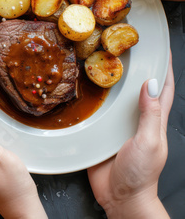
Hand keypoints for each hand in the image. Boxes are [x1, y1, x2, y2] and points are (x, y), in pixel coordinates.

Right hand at [87, 54, 173, 217]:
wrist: (120, 197)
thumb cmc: (140, 174)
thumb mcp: (149, 141)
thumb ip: (150, 114)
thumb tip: (150, 84)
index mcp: (154, 120)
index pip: (163, 88)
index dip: (163, 68)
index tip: (160, 48)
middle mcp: (136, 119)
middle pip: (137, 88)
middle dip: (134, 69)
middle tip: (122, 49)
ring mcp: (118, 126)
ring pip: (114, 99)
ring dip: (110, 82)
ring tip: (99, 63)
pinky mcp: (100, 134)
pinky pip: (96, 114)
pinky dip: (91, 101)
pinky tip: (81, 91)